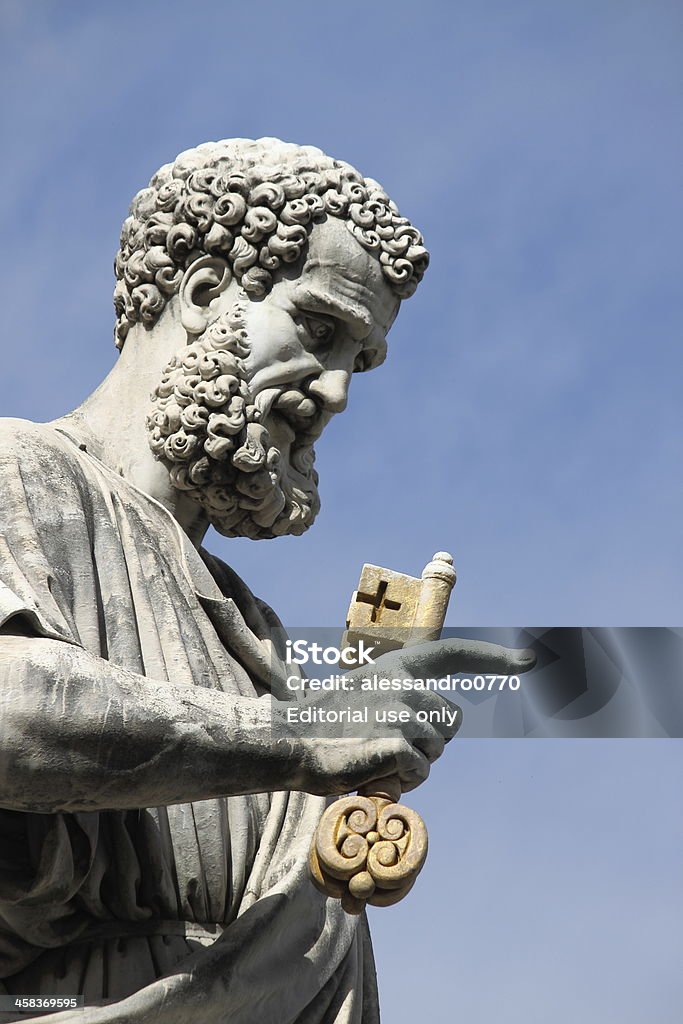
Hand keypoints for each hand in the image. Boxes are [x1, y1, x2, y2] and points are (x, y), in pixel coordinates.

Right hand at [283, 638, 535, 795]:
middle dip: (429, 741)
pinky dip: (402, 780)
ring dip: (412, 762)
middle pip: (451, 723)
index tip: (531, 659)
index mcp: (399, 665)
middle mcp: (404, 682)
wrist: (289, 739)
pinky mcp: (396, 742)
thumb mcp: (370, 696)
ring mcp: (400, 710)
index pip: (454, 653)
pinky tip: (374, 769)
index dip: (494, 657)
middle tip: (387, 743)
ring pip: (436, 751)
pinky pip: (421, 771)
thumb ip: (405, 700)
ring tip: (374, 754)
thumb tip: (445, 727)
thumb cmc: (330, 725)